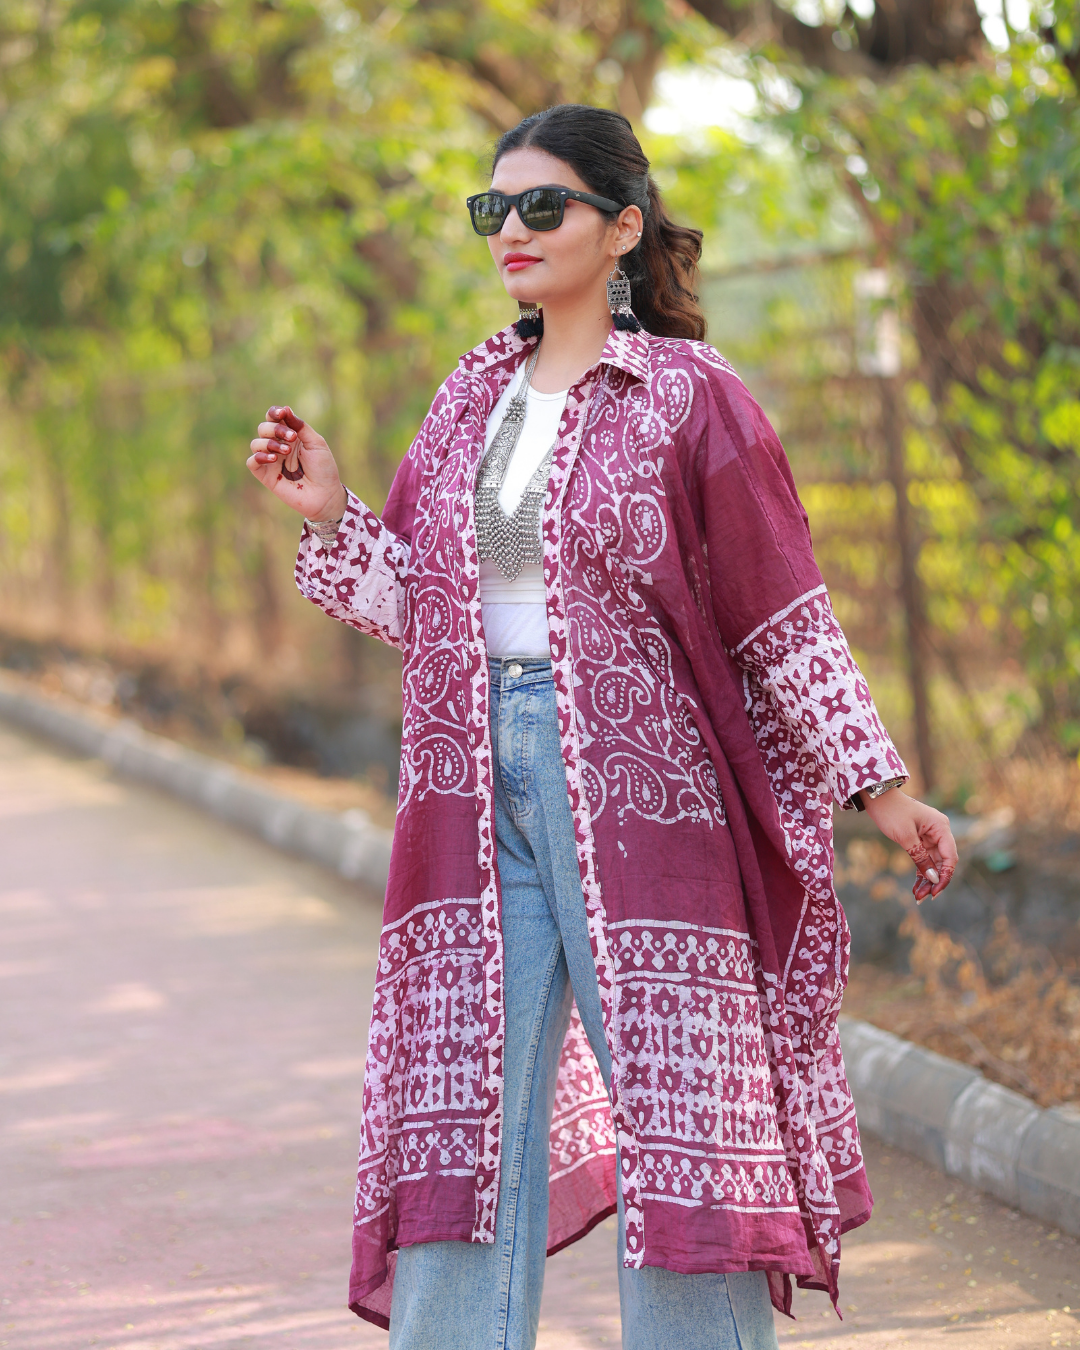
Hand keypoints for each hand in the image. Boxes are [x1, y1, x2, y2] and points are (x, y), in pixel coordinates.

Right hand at [247, 406, 347, 520]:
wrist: (325, 494)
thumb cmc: (324, 469)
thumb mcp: (316, 443)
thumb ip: (300, 427)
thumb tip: (285, 409)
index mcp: (290, 435)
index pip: (274, 418)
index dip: (274, 413)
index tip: (282, 413)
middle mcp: (278, 446)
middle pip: (263, 428)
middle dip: (275, 429)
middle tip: (292, 438)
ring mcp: (271, 461)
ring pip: (256, 443)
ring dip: (269, 443)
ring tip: (286, 451)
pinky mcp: (266, 476)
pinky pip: (252, 462)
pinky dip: (259, 457)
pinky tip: (273, 459)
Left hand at [861, 788, 957, 903]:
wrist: (877, 797)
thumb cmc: (891, 812)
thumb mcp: (905, 836)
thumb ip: (920, 857)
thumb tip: (933, 878)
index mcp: (941, 828)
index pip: (950, 857)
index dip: (945, 876)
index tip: (935, 892)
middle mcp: (939, 832)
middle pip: (942, 862)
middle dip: (934, 881)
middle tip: (923, 898)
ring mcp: (930, 836)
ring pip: (933, 863)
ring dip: (926, 880)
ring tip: (917, 897)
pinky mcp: (920, 840)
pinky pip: (924, 859)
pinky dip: (920, 872)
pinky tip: (916, 887)